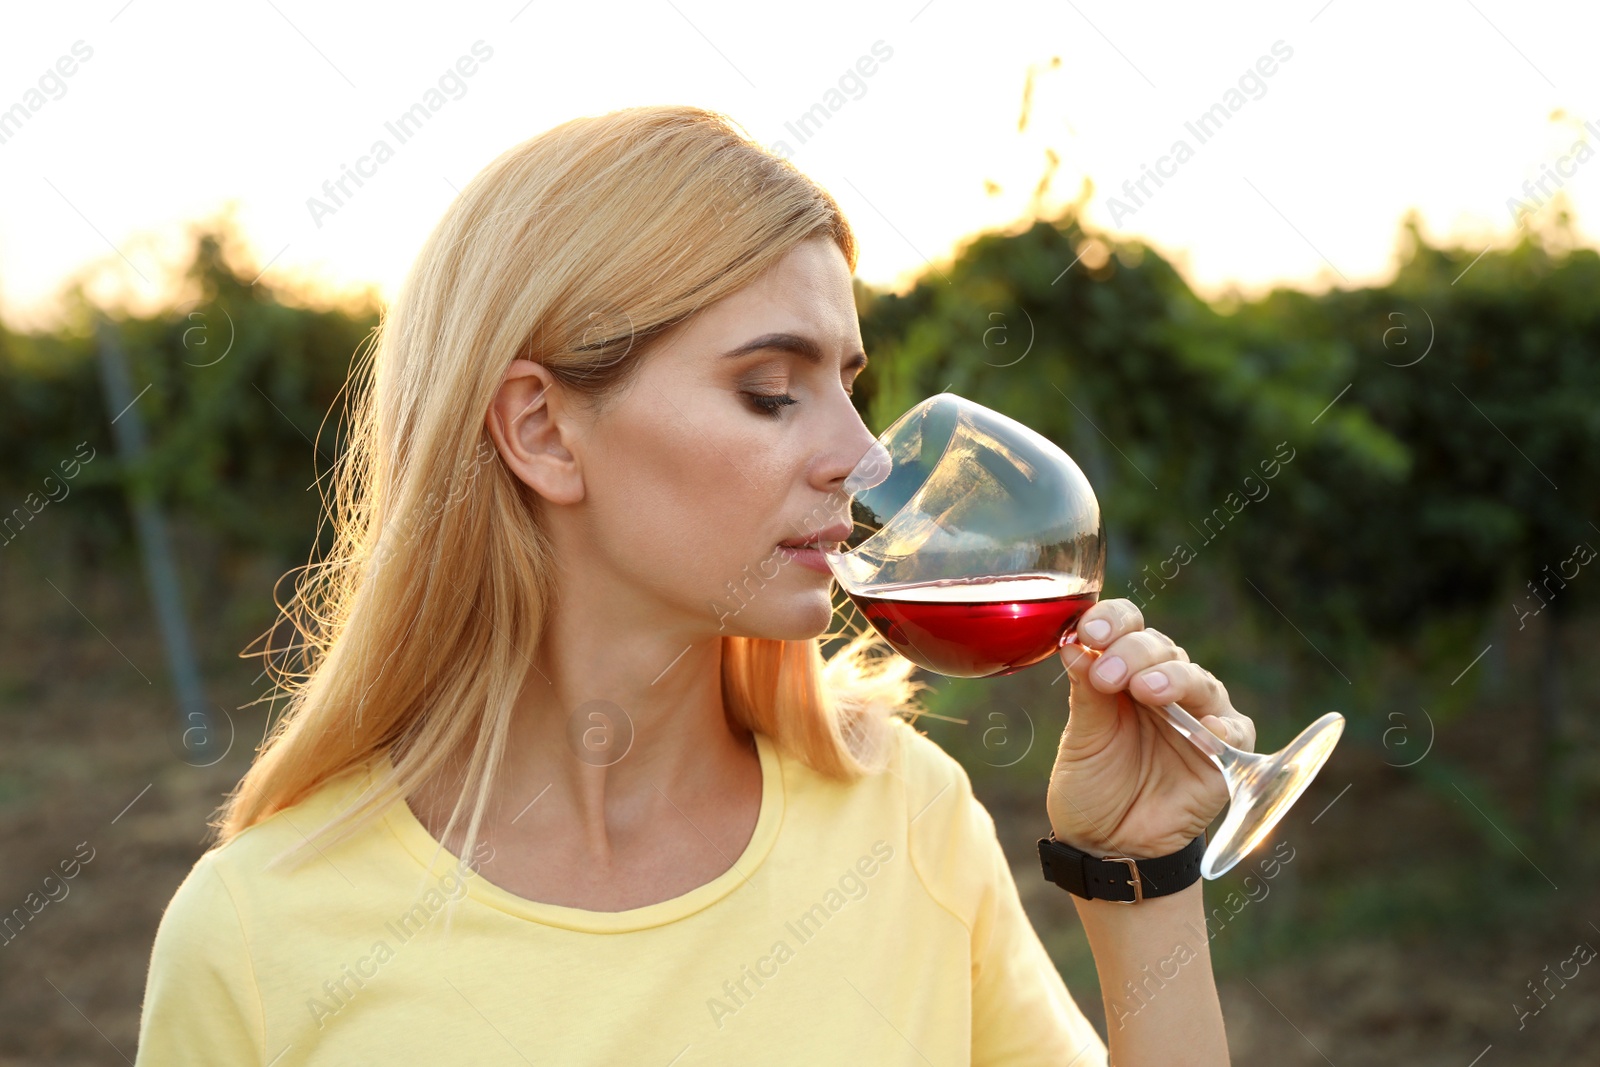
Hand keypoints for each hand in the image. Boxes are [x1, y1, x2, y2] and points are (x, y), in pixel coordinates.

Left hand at [1046, 599, 1256, 859]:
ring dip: (1173, 680)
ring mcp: (1197, 717)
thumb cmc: (1092, 787)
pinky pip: (1232, 732)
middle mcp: (1164, 685)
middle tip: (1108, 676)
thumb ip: (1085, 692)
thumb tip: (1072, 642)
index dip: (1112, 620)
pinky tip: (1201, 732)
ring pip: (1196, 680)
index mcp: (1125, 671)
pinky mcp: (1224, 755)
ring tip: (1149, 691)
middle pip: (1160, 648)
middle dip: (1133, 654)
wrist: (1108, 848)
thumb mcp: (1080, 739)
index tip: (1089, 632)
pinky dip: (1220, 728)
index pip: (1128, 625)